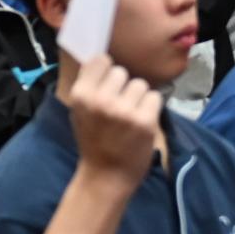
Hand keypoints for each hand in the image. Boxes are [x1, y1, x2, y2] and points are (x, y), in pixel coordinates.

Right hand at [67, 54, 161, 181]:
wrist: (106, 177)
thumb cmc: (94, 141)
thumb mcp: (79, 111)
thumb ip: (89, 85)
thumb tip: (102, 57)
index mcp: (81, 95)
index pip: (101, 60)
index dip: (106, 72)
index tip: (107, 87)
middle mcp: (100, 100)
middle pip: (122, 72)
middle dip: (123, 88)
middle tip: (118, 109)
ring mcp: (123, 111)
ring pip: (140, 84)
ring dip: (138, 98)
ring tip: (130, 118)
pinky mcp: (144, 121)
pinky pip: (155, 98)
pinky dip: (151, 109)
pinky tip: (141, 124)